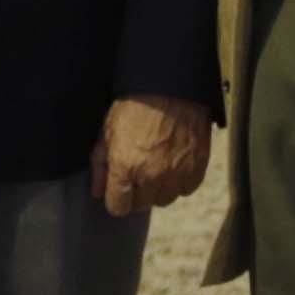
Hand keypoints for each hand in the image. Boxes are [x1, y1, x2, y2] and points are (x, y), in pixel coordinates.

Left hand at [92, 95, 212, 217]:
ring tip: (155, 167)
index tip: (117, 191)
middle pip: (141, 205)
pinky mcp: (197, 168)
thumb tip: (96, 191)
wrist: (171, 87)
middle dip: (135, 193)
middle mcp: (152, 176)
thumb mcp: (107, 131)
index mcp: (125, 167)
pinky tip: (173, 165)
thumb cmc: (135, 105)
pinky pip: (186, 189)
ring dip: (158, 189)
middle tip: (136, 173)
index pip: (118, 207)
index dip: (115, 200)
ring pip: (164, 199)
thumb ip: (100, 165)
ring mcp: (177, 174)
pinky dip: (179, 182)